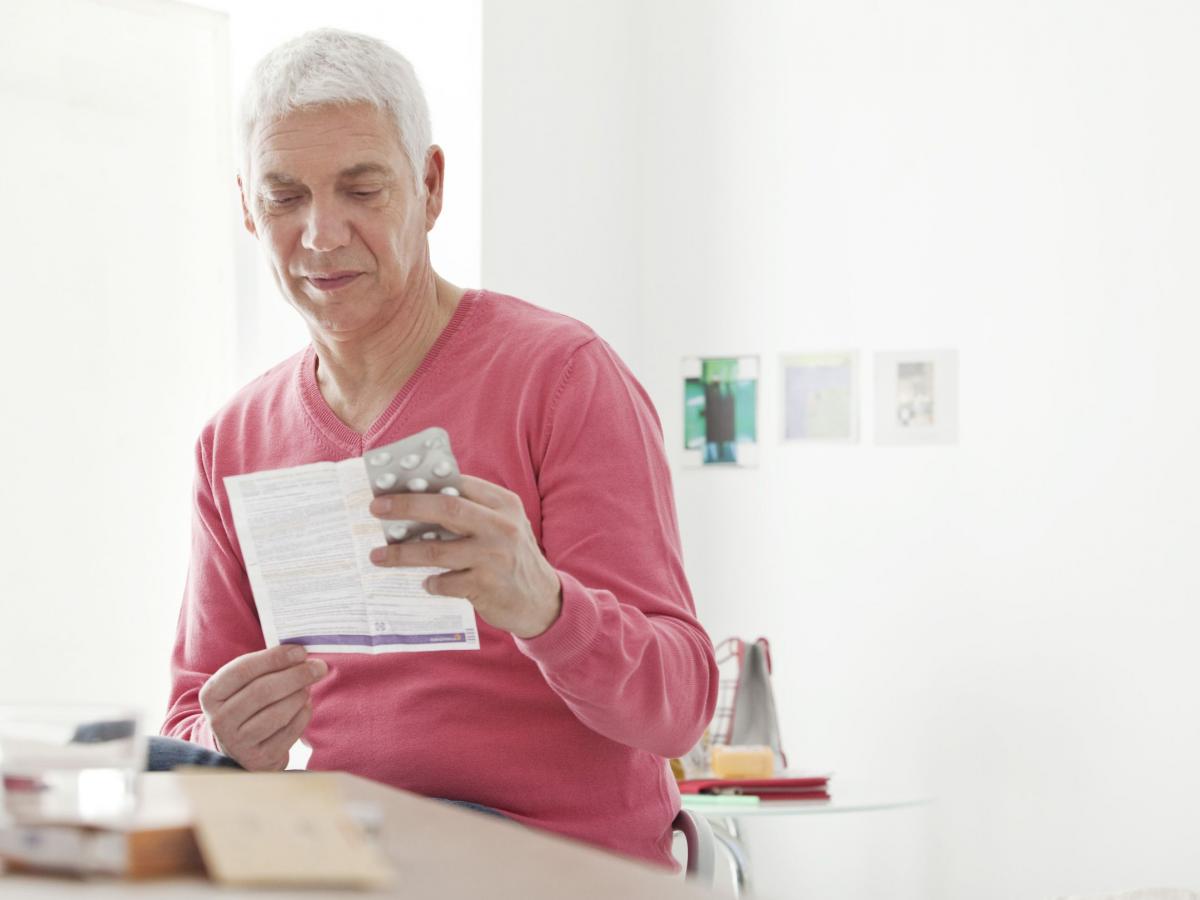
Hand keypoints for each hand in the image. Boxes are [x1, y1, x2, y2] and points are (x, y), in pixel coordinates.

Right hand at [198, 644, 327, 770]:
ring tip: (307, 687)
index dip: (275, 658)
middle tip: (318, 667)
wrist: (240, 747)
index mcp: (212, 694)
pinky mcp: (259, 758)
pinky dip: (303, 713)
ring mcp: (238, 743)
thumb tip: (299, 655)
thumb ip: (265, 666)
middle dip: (296, 675)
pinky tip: (305, 705)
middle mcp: (220, 720)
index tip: (300, 651)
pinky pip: (290, 731)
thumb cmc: (247, 704)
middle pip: (263, 691)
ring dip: (300, 695)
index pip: (243, 670)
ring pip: (278, 713)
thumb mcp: (243, 684)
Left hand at [368, 474, 562, 639]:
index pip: (459, 483)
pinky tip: (426, 583)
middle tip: (376, 508)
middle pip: (446, 507)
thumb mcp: (504, 526)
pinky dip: (431, 583)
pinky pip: (444, 582)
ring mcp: (494, 557)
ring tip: (378, 555)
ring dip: (402, 553)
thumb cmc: (513, 558)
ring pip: (436, 549)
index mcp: (504, 504)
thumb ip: (474, 511)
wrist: (543, 601)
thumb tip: (420, 499)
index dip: (424, 482)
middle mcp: (502, 526)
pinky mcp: (486, 586)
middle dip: (406, 506)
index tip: (394, 484)